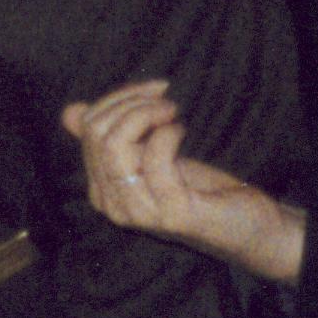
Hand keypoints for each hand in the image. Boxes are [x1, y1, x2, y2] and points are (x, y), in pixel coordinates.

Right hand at [61, 81, 306, 283]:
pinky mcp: (170, 213)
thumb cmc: (199, 189)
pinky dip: (168, 133)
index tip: (152, 91)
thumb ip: (113, 136)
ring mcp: (138, 212)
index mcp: (101, 189)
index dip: (118, 98)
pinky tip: (182, 130)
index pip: (88, 128)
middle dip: (131, 102)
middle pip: (97, 133)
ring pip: (113, 145)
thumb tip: (70, 112)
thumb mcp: (150, 156)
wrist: (246, 226)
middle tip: (165, 100)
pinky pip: (154, 158)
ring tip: (172, 112)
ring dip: (145, 114)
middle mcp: (111, 205)